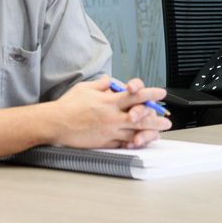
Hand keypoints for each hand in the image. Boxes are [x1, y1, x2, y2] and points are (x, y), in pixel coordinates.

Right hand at [49, 77, 170, 148]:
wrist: (55, 124)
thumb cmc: (68, 106)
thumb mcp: (85, 88)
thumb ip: (101, 84)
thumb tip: (110, 80)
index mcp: (109, 101)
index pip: (136, 95)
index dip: (151, 94)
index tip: (161, 93)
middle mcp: (112, 116)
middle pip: (141, 116)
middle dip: (156, 117)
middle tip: (167, 118)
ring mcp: (110, 131)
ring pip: (135, 132)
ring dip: (150, 132)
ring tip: (160, 132)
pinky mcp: (104, 142)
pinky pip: (124, 142)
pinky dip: (134, 142)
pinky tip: (141, 141)